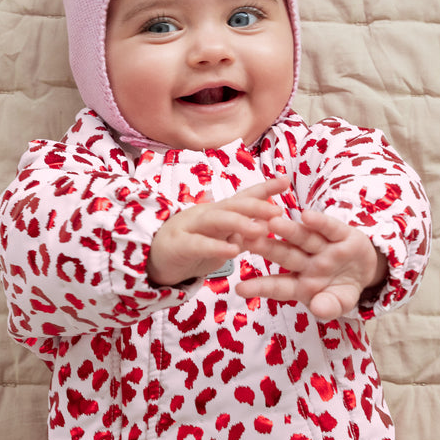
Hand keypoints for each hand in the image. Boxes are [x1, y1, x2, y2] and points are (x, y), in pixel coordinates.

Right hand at [147, 176, 291, 286]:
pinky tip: (234, 251)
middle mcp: (207, 214)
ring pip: (217, 219)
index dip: (264, 188)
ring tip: (260, 230)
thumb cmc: (191, 246)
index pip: (243, 197)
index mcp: (219, 212)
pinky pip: (200, 244)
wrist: (154, 259)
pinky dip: (217, 246)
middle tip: (278, 211)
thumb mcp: (220, 238)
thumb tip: (267, 223)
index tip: (286, 180)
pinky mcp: (180, 245)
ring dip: (240, 223)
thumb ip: (240, 231)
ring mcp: (191, 227)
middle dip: (256, 206)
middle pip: (233, 205)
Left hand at [235, 209, 387, 319]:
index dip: (260, 287)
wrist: (366, 273)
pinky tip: (306, 216)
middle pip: (285, 255)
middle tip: (247, 241)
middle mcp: (307, 263)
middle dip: (267, 248)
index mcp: (301, 284)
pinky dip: (319, 222)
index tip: (240, 288)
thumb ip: (329, 308)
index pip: (278, 286)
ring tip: (272, 222)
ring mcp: (323, 248)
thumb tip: (319, 309)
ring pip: (303, 239)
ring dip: (289, 230)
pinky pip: (329, 228)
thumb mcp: (339, 304)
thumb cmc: (342, 290)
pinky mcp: (341, 234)